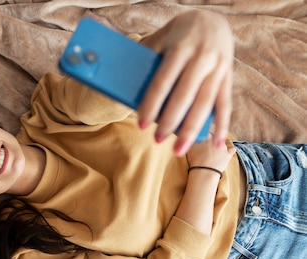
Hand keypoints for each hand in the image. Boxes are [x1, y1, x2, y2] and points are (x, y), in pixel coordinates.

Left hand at [138, 10, 233, 155]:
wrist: (212, 17)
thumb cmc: (177, 35)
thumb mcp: (160, 39)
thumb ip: (145, 60)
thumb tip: (121, 84)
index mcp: (181, 48)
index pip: (163, 81)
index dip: (152, 104)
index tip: (142, 123)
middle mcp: (202, 58)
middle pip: (185, 96)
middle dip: (170, 121)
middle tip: (157, 140)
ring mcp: (218, 67)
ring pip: (205, 103)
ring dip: (192, 129)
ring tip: (179, 150)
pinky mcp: (228, 76)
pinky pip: (226, 104)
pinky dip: (222, 125)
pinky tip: (215, 143)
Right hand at [186, 138, 235, 173]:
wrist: (203, 172)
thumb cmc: (195, 160)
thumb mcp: (190, 148)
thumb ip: (193, 140)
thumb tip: (194, 138)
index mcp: (206, 135)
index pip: (206, 132)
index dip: (203, 136)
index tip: (201, 139)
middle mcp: (216, 139)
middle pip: (214, 136)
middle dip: (211, 140)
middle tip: (206, 146)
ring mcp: (223, 146)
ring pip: (222, 142)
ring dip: (219, 145)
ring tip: (214, 152)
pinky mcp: (228, 154)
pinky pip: (232, 149)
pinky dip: (231, 150)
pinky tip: (230, 150)